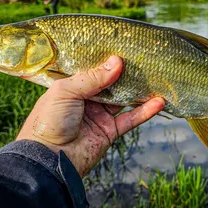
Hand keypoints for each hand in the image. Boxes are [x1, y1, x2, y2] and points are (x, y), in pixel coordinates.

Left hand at [16, 56, 164, 176]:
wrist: (49, 159)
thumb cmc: (49, 120)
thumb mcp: (66, 91)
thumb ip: (93, 78)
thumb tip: (117, 61)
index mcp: (72, 87)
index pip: (92, 70)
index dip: (106, 61)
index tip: (123, 48)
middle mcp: (87, 99)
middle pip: (111, 84)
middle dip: (126, 74)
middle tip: (143, 60)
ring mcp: (100, 115)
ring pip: (123, 100)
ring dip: (139, 91)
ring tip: (156, 78)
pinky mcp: (110, 131)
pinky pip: (130, 119)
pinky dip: (145, 111)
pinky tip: (159, 102)